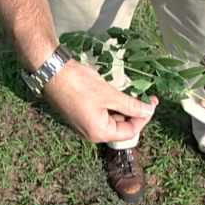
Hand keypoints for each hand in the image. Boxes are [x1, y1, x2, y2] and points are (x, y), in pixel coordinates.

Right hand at [43, 60, 158, 143]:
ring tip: (131, 92)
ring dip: (123, 107)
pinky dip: (111, 105)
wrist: (51, 72)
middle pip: (121, 127)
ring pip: (111, 119)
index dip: (144, 118)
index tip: (152, 102)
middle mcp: (92, 133)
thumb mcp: (110, 95)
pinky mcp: (80, 114)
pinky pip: (101, 113)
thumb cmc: (80, 84)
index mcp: (99, 132)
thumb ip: (131, 105)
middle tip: (145, 96)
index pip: (130, 131)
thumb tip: (148, 111)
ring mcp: (84, 124)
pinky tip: (116, 93)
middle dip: (134, 112)